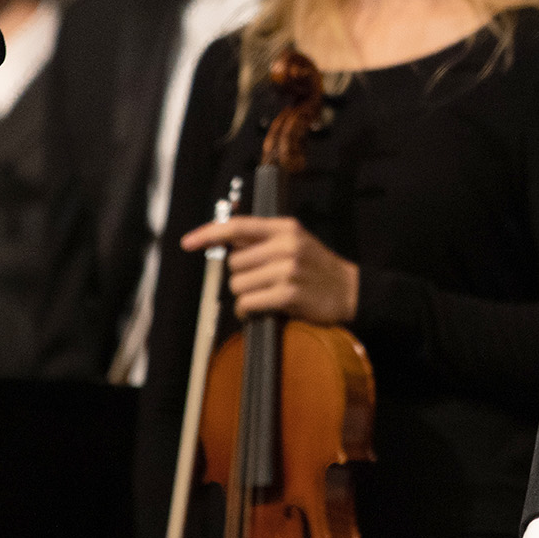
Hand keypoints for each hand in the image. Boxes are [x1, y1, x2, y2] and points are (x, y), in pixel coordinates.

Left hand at [180, 216, 359, 325]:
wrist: (350, 291)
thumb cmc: (316, 268)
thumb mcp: (295, 242)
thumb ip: (264, 240)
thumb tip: (224, 242)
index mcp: (285, 228)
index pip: (238, 226)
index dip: (209, 233)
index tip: (187, 242)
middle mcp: (286, 244)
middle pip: (234, 263)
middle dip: (240, 277)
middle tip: (259, 282)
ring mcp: (288, 269)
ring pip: (238, 284)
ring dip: (244, 295)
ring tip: (264, 296)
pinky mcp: (288, 293)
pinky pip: (248, 303)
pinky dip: (248, 310)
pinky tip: (260, 310)